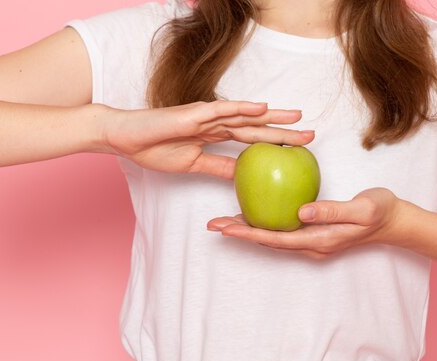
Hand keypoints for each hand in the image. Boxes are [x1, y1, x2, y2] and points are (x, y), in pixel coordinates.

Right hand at [101, 100, 313, 178]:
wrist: (126, 138)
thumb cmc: (155, 148)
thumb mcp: (194, 164)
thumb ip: (218, 167)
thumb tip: (241, 177)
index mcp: (215, 135)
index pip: (251, 139)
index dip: (274, 143)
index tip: (296, 150)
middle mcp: (215, 123)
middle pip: (256, 126)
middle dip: (283, 131)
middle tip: (310, 135)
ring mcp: (205, 116)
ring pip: (245, 116)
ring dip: (271, 116)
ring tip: (296, 117)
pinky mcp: (193, 114)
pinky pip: (221, 110)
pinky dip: (242, 109)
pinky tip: (261, 108)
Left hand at [207, 188, 402, 258]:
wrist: (394, 220)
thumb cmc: (380, 211)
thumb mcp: (362, 209)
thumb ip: (332, 211)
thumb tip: (301, 212)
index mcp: (319, 240)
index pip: (277, 239)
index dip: (250, 233)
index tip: (226, 227)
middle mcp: (311, 244)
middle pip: (268, 241)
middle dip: (240, 233)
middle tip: (213, 225)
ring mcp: (311, 240)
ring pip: (273, 236)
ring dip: (248, 229)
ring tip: (223, 221)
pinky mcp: (313, 232)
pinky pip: (282, 229)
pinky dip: (263, 222)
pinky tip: (253, 211)